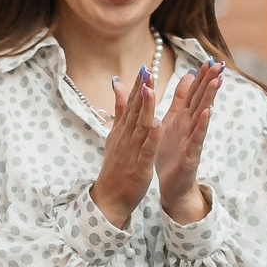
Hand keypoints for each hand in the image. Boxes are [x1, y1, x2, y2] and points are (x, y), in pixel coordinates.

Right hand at [92, 68, 158, 228]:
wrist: (109, 198)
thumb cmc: (115, 166)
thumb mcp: (114, 135)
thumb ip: (118, 110)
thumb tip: (117, 84)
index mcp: (121, 130)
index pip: (129, 105)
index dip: (136, 86)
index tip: (144, 68)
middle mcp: (125, 138)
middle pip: (133, 111)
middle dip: (140, 91)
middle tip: (146, 71)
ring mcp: (131, 152)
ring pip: (139, 127)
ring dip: (145, 108)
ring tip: (150, 90)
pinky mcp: (139, 167)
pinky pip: (146, 150)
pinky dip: (151, 137)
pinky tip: (156, 125)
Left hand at [152, 63, 221, 224]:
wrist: (171, 185)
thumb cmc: (171, 153)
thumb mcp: (173, 121)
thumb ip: (180, 99)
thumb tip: (189, 75)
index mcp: (183, 117)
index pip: (194, 93)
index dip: (202, 76)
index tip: (209, 59)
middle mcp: (191, 126)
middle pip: (202, 100)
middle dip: (210, 81)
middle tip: (220, 63)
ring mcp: (192, 140)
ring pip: (202, 116)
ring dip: (210, 98)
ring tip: (217, 81)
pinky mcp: (190, 155)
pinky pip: (197, 139)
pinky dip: (202, 125)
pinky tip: (207, 113)